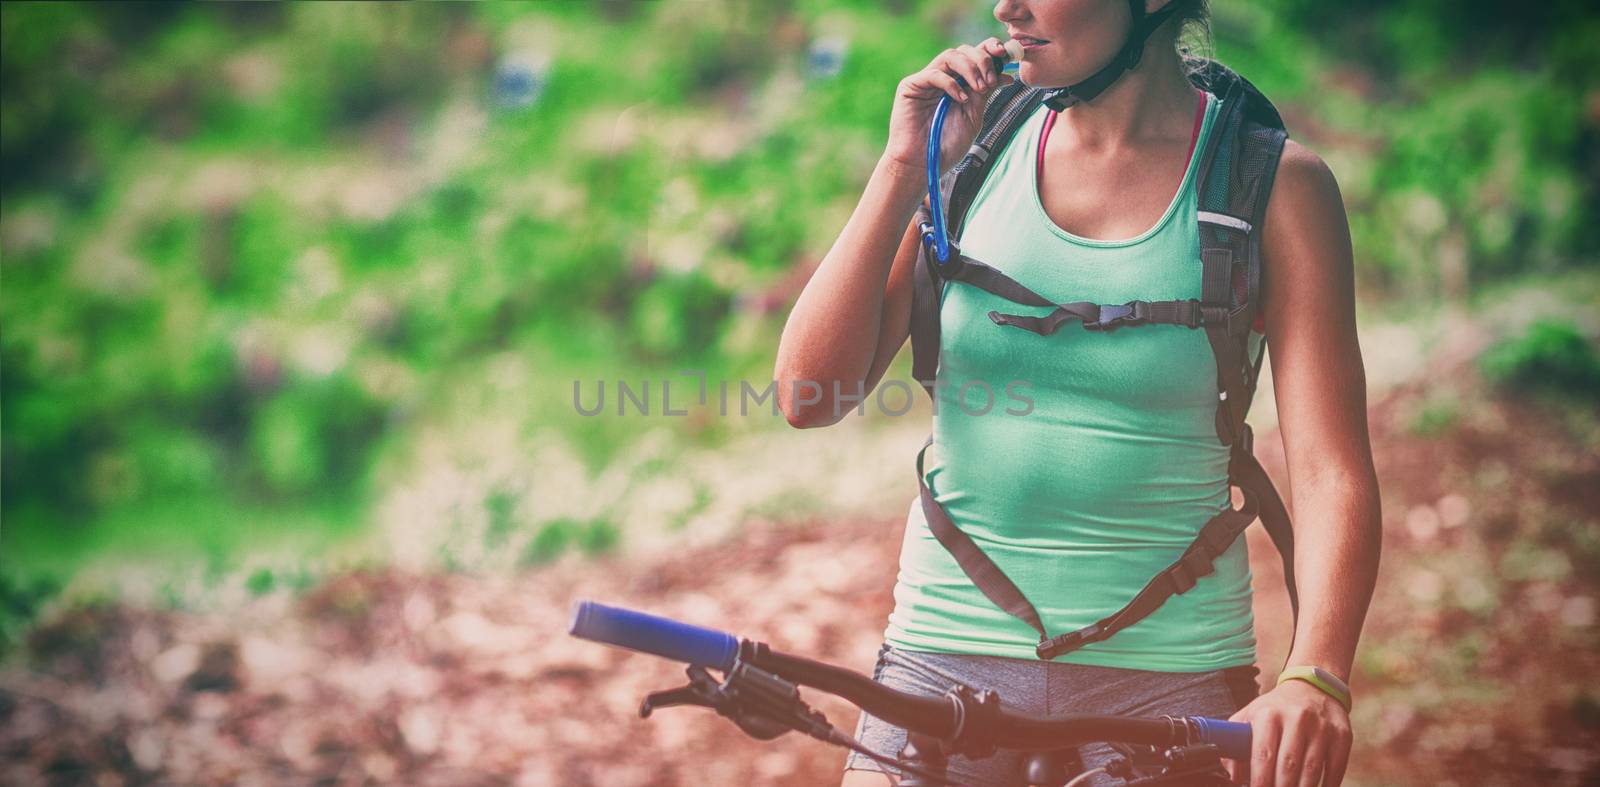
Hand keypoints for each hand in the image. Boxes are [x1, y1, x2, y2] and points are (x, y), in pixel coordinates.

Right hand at [883, 38, 1016, 177]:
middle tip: (991, 82)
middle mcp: (942, 78)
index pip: (974, 56)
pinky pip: (934, 74)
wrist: (921, 165)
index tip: (1006, 55)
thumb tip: (1006, 74)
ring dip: (970, 68)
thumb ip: (985, 93)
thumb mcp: (973, 116)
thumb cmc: (946, 145)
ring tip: (980, 88)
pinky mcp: (910, 86)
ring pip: (950, 56)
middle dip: (982, 60)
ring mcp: (925, 81)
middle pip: (964, 51)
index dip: (990, 49)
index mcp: (958, 83)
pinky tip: (961, 99)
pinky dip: (952, 83)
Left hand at [1225, 680, 1352, 786]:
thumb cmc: (1276, 708)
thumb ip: (1236, 744)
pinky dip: (1327, 785)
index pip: (1264, 754)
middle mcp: (1297, 718)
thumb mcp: (1251, 715)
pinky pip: (1335, 769)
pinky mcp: (1342, 735)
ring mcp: (1322, 727)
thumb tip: (1233, 777)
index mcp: (1269, 714)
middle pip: (1288, 766)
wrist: (1313, 687)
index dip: (1260, 779)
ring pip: (1312, 770)